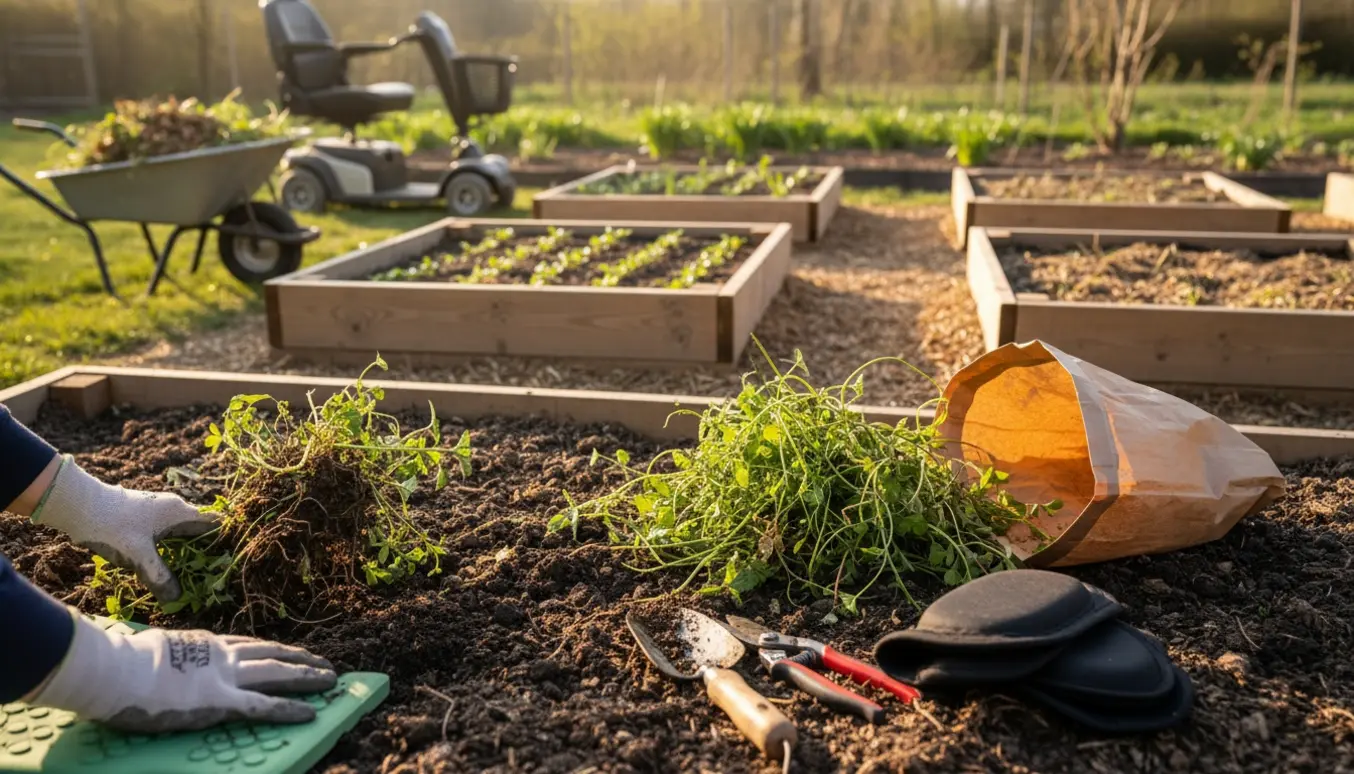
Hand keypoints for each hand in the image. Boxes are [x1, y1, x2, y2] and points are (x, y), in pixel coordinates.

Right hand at [31, 613, 336, 732]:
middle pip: (273, 655)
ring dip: (307, 677)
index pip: (250, 645)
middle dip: (302, 659)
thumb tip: (164, 661)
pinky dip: (289, 709)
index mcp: (206, 643)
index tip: (292, 653)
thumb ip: (172, 656)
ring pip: (277, 674)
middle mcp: (222, 655)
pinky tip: (311, 712)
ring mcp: (224, 676)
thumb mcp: (155, 650)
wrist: (115, 668)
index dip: (275, 650)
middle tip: (326, 664)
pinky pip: (263, 706)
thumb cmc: (121, 662)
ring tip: (331, 680)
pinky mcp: (221, 701)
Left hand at [33, 455, 216, 601]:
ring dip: (187, 552)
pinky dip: (172, 549)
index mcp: (180, 513)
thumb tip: (178, 599)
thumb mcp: (139, 557)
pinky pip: (168, 534)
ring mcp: (159, 511)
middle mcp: (175, 508)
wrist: (79, 506)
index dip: (224, 543)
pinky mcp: (146, 517)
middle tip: (209, 577)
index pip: (215, 525)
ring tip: (190, 576)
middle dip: (206, 553)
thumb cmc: (114, 526)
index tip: (226, 564)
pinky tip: (166, 565)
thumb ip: (160, 577)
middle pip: (200, 531)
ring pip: (183, 533)